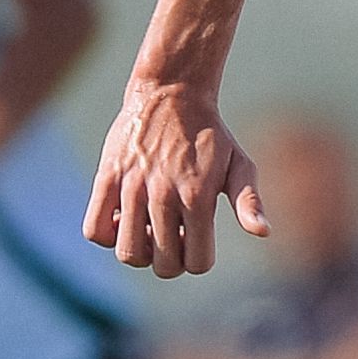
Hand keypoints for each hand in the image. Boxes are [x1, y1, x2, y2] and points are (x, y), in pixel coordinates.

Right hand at [87, 75, 268, 276]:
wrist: (171, 92)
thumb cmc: (210, 136)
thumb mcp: (240, 165)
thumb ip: (249, 202)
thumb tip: (263, 233)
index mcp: (198, 196)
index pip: (198, 263)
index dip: (199, 258)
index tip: (197, 236)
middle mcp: (163, 194)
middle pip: (164, 266)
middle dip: (173, 259)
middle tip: (175, 232)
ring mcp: (132, 187)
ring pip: (128, 253)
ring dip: (141, 251)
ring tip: (150, 227)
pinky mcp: (106, 178)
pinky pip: (94, 230)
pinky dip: (108, 236)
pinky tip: (124, 219)